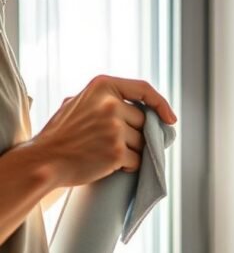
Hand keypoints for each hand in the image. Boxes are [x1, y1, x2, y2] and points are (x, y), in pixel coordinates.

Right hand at [32, 74, 176, 188]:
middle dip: (136, 136)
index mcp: (103, 85)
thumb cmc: (62, 134)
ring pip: (142, 144)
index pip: (144, 89)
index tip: (170, 119)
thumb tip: (141, 108)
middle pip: (143, 122)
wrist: (45, 159)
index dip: (161, 104)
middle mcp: (111, 104)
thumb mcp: (79, 102)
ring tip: (107, 154)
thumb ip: (105, 99)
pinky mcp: (116, 152)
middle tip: (117, 145)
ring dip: (132, 153)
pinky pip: (137, 161)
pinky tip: (111, 166)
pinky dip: (129, 167)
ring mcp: (114, 128)